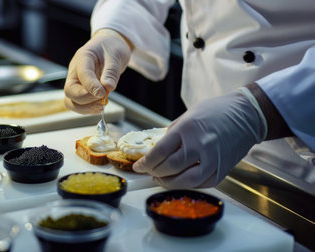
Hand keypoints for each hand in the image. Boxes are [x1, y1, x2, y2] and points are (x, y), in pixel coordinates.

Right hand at [64, 29, 131, 113]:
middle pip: (70, 91)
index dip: (91, 86)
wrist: (110, 47)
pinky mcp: (81, 91)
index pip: (82, 74)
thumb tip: (108, 87)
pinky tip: (100, 107)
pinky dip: (88, 109)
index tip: (103, 93)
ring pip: (71, 101)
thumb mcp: (115, 56)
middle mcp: (75, 71)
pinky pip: (78, 105)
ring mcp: (76, 82)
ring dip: (86, 108)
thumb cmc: (111, 48)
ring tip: (101, 105)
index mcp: (83, 57)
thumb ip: (111, 72)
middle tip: (102, 98)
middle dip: (86, 99)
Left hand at [133, 90, 266, 187]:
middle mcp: (199, 145)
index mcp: (186, 129)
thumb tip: (155, 152)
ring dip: (168, 183)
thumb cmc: (215, 112)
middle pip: (169, 168)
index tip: (138, 166)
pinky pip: (200, 184)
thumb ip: (171, 135)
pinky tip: (180, 180)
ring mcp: (212, 160)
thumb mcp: (186, 117)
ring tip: (161, 179)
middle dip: (154, 173)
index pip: (159, 152)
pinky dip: (187, 185)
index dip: (145, 163)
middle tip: (149, 172)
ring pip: (184, 181)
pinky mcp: (222, 170)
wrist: (246, 115)